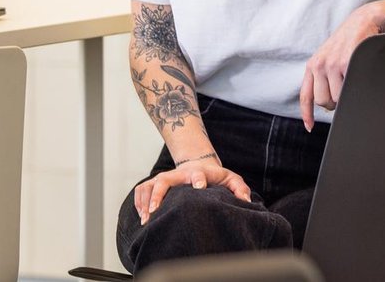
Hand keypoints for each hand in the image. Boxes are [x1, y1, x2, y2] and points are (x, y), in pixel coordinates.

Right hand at [134, 159, 249, 223]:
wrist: (199, 164)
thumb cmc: (215, 176)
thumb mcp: (231, 179)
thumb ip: (239, 188)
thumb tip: (246, 202)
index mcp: (198, 173)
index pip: (198, 174)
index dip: (198, 179)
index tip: (199, 188)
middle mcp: (178, 174)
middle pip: (163, 180)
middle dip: (158, 195)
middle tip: (156, 211)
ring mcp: (165, 178)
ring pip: (148, 185)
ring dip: (145, 202)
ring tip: (146, 220)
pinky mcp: (155, 183)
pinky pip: (141, 191)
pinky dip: (138, 202)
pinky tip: (141, 216)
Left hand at [299, 4, 380, 129]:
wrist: (364, 20)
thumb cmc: (350, 40)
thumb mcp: (330, 55)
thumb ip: (324, 75)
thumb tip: (328, 100)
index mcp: (313, 64)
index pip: (306, 95)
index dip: (307, 114)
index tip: (309, 127)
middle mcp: (319, 65)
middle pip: (323, 101)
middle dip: (334, 103)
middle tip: (344, 93)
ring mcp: (332, 64)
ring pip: (336, 97)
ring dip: (345, 96)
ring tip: (352, 81)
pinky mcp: (346, 63)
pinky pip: (348, 89)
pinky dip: (355, 88)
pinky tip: (359, 76)